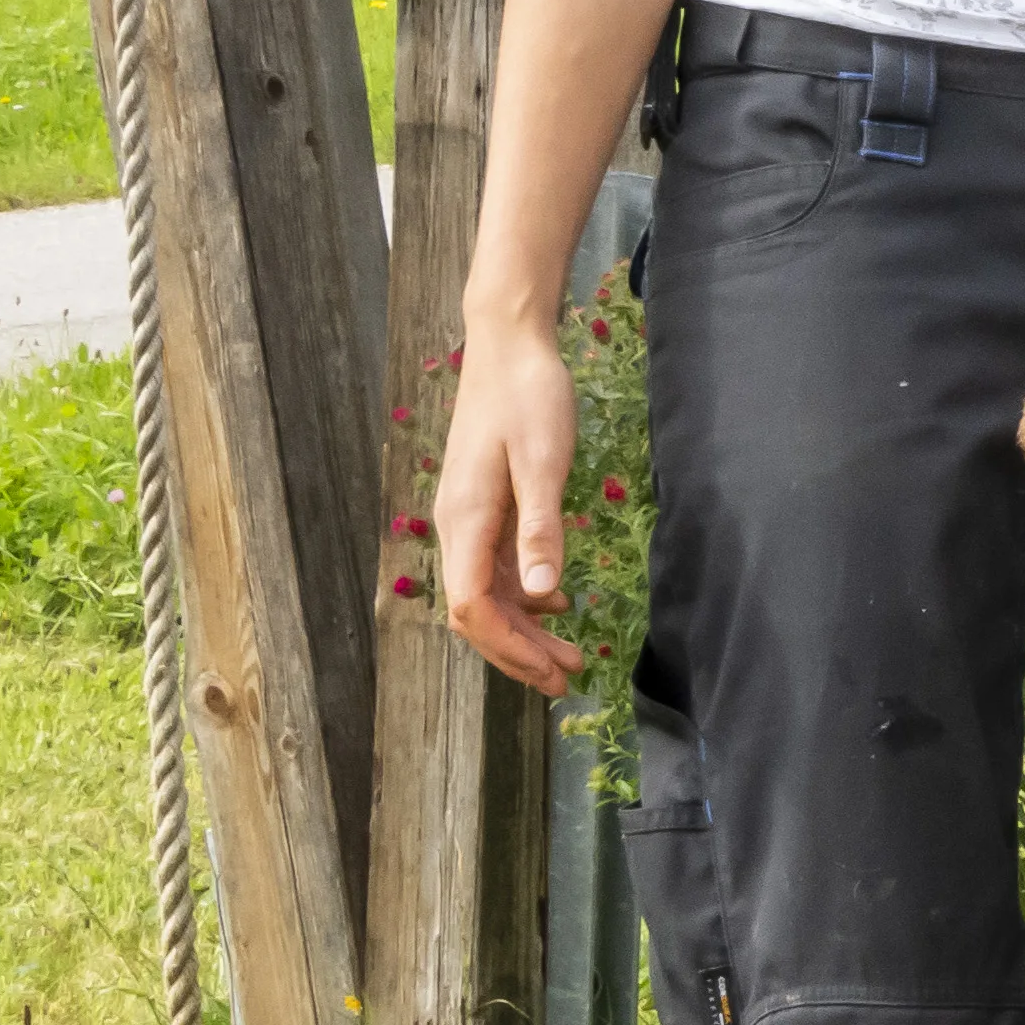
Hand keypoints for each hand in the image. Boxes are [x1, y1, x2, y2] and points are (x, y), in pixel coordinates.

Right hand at [426, 314, 598, 699]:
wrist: (508, 345)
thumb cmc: (528, 396)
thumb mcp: (542, 462)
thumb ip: (541, 527)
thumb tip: (539, 592)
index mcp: (465, 520)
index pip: (472, 607)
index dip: (508, 647)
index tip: (550, 670)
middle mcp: (457, 526)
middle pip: (477, 610)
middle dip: (519, 651)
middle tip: (566, 679)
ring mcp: (469, 517)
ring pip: (488, 592)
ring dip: (524, 627)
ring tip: (567, 654)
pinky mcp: (485, 506)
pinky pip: (495, 566)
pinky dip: (523, 593)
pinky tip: (555, 600)